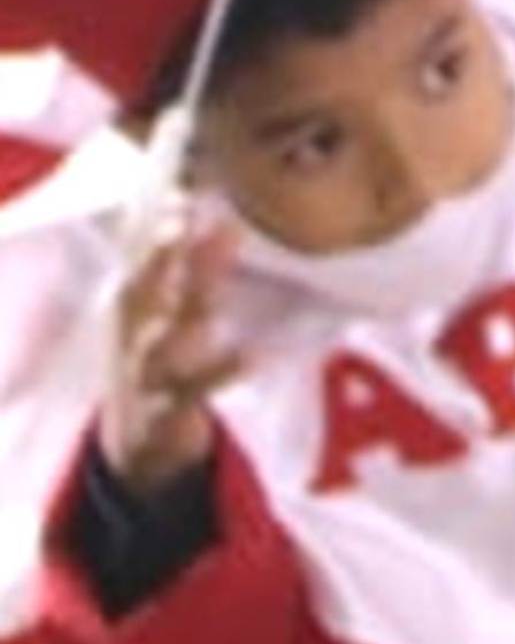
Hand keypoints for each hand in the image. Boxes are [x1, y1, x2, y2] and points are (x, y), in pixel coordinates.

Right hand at [94, 206, 240, 503]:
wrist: (139, 446)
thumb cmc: (160, 363)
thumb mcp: (165, 318)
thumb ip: (188, 271)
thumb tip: (215, 215)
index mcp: (133, 310)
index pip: (140, 265)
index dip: (156, 232)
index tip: (179, 196)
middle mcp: (132, 337)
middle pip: (144, 294)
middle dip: (159, 261)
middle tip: (179, 223)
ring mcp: (145, 374)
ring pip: (163, 342)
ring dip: (185, 314)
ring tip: (208, 289)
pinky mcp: (166, 410)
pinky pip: (194, 390)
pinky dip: (221, 372)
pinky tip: (253, 355)